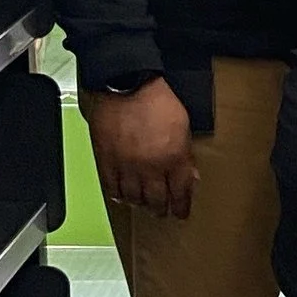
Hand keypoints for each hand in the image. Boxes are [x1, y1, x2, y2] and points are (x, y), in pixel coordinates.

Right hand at [87, 76, 197, 219]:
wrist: (126, 84)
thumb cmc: (157, 99)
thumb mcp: (183, 126)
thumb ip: (186, 154)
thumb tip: (190, 175)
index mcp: (174, 158)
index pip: (181, 193)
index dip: (181, 207)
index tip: (181, 213)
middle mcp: (151, 167)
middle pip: (156, 201)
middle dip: (160, 210)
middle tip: (161, 212)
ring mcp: (126, 165)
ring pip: (133, 198)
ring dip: (139, 204)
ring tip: (142, 204)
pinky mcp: (106, 160)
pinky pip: (111, 187)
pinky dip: (117, 194)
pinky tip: (121, 196)